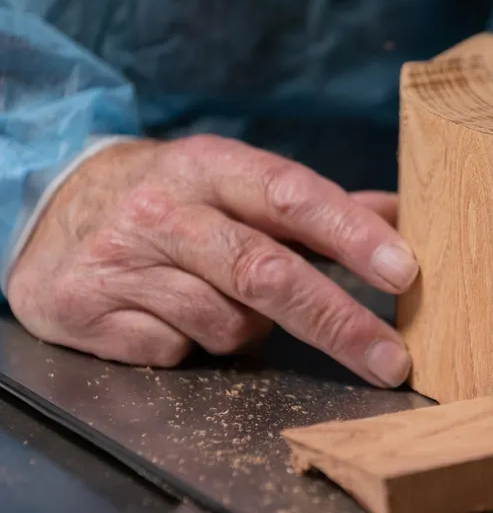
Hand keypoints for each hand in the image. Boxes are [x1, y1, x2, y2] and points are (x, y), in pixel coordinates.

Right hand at [6, 136, 417, 387]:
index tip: (403, 272)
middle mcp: (163, 209)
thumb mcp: (238, 182)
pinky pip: (177, 351)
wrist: (55, 209)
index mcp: (212, 166)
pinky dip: (193, 344)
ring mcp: (120, 260)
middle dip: (337, 321)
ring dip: (248, 329)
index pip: (293, 196)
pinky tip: (171, 314)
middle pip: (265, 273)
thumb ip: (318, 206)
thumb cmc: (175, 200)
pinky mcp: (86, 309)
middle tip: (391, 360)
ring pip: (226, 324)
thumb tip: (403, 214)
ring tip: (222, 297)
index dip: (352, 235)